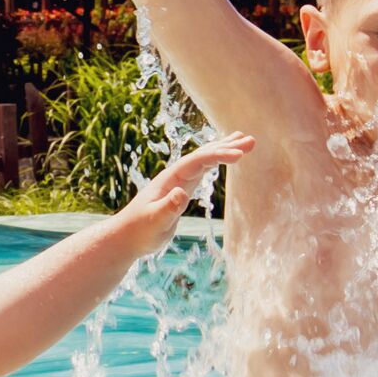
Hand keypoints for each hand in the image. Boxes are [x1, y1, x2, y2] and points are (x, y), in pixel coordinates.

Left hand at [117, 129, 256, 242]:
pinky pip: (202, 170)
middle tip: (251, 140)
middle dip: (226, 147)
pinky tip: (224, 157)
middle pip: (203, 155)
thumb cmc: (139, 231)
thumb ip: (168, 208)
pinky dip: (215, 161)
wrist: (126, 237)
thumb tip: (181, 192)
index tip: (240, 155)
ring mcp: (178, 182)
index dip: (219, 155)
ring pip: (204, 160)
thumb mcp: (155, 221)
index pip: (198, 161)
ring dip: (223, 149)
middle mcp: (175, 176)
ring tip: (243, 139)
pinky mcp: (181, 190)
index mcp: (170, 179)